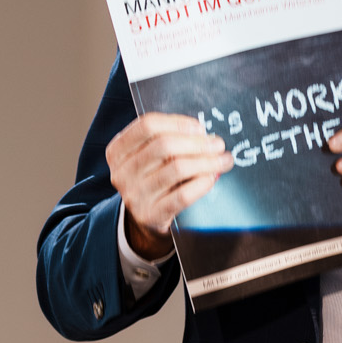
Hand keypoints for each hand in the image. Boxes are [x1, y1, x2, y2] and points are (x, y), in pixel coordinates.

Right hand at [104, 112, 234, 259]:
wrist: (146, 219)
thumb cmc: (153, 178)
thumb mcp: (148, 157)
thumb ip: (167, 139)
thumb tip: (203, 134)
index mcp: (117, 151)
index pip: (147, 126)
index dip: (177, 123)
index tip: (199, 128)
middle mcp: (121, 173)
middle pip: (163, 146)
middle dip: (197, 143)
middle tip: (218, 145)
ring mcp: (134, 196)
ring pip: (176, 169)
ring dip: (207, 162)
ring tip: (224, 160)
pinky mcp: (151, 215)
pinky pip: (182, 195)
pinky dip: (202, 183)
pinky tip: (212, 178)